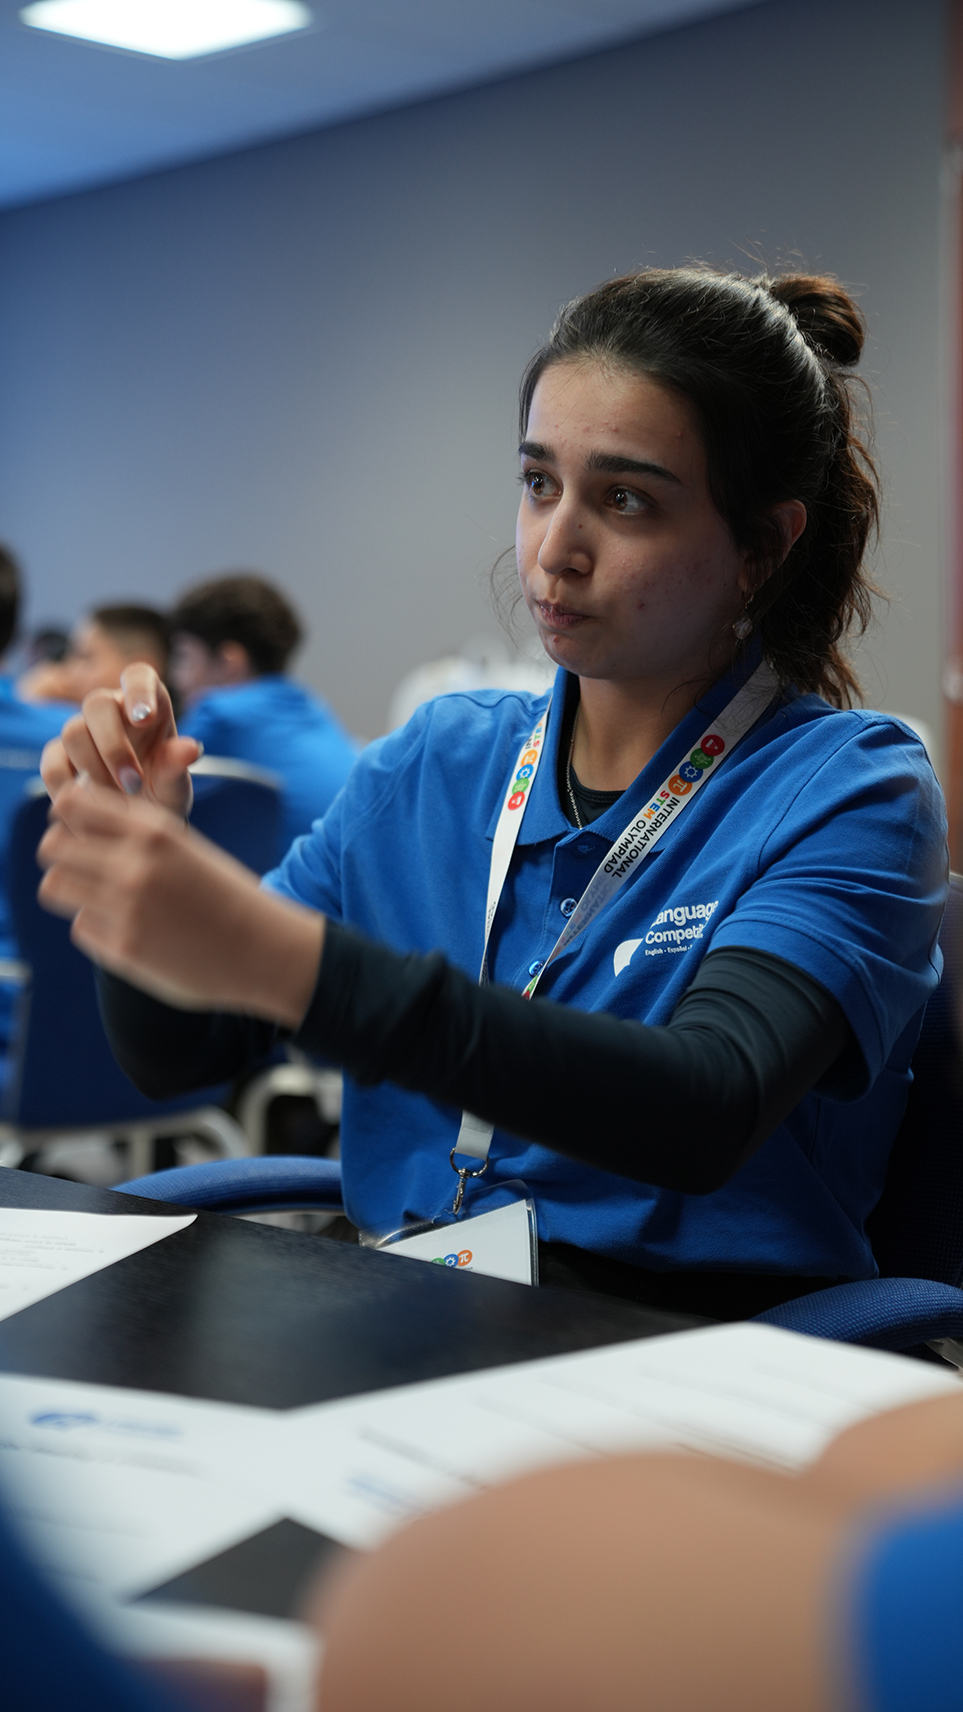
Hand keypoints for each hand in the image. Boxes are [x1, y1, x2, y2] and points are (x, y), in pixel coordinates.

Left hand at [37, 779, 324, 1024]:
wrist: (263, 949)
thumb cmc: (223, 894)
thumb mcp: (183, 846)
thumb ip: (133, 831)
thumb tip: (69, 821)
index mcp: (154, 830)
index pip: (72, 803)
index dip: (67, 816)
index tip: (80, 829)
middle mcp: (135, 865)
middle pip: (51, 847)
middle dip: (63, 856)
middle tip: (85, 869)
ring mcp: (126, 909)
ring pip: (55, 886)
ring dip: (72, 890)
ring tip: (101, 898)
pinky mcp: (122, 949)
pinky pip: (80, 927)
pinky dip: (97, 927)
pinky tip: (128, 929)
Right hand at [40, 662, 199, 817]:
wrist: (137, 823)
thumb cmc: (163, 794)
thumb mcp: (176, 786)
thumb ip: (177, 766)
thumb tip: (191, 749)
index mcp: (149, 704)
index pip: (139, 676)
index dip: (138, 691)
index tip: (145, 717)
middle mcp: (112, 710)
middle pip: (97, 703)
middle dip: (112, 745)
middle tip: (133, 783)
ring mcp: (83, 730)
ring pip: (73, 731)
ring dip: (92, 767)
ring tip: (116, 799)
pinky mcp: (60, 756)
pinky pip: (52, 761)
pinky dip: (66, 784)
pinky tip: (88, 804)